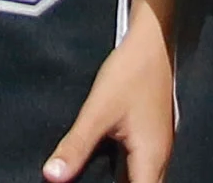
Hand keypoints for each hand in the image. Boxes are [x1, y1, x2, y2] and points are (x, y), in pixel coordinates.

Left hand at [40, 0, 170, 180]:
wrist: (151, 43)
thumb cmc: (129, 74)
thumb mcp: (97, 111)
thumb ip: (76, 146)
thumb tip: (52, 177)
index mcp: (151, 159)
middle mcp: (159, 159)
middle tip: (89, 182)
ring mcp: (157, 148)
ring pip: (142, 180)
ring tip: (93, 178)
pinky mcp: (152, 138)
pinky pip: (140, 168)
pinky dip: (125, 175)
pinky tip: (104, 171)